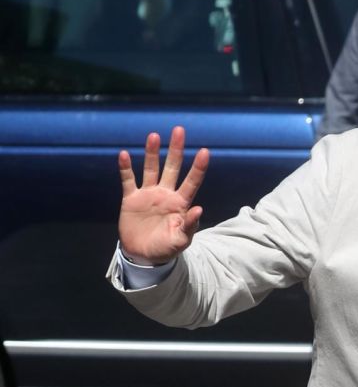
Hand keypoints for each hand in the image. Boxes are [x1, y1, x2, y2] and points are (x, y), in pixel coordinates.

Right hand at [118, 125, 209, 263]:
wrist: (143, 256)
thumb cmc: (166, 249)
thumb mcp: (180, 241)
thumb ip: (190, 225)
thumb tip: (199, 209)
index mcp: (180, 204)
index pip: (191, 182)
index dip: (198, 168)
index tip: (205, 151)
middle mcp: (165, 194)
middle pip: (172, 168)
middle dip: (175, 150)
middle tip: (179, 130)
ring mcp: (148, 194)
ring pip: (151, 169)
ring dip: (151, 153)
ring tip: (154, 136)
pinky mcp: (131, 199)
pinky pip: (128, 180)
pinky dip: (126, 168)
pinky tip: (124, 154)